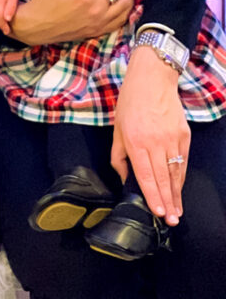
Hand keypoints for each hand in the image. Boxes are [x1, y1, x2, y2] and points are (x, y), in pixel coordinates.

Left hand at [112, 46, 189, 225]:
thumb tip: (124, 178)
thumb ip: (118, 155)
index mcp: (135, 141)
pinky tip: (179, 189)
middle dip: (167, 202)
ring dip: (176, 194)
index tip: (158, 212)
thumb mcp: (117, 127)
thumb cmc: (130, 102)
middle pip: (162, 178)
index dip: (152, 196)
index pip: (145, 175)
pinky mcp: (184, 135)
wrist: (153, 78)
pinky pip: (183, 161)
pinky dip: (181, 177)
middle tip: (171, 221)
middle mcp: (155, 142)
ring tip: (177, 211)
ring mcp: (172, 139)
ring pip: (175, 172)